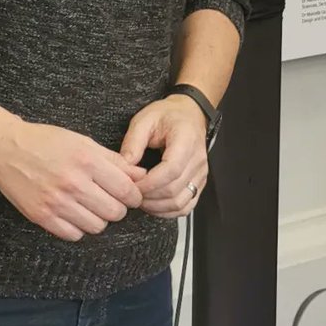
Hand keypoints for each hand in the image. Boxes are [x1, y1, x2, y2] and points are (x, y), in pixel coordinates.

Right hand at [0, 117, 146, 242]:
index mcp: (87, 160)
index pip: (126, 190)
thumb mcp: (84, 142)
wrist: (6, 149)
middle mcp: (73, 183)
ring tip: (90, 205)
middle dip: (117, 207)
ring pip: (97, 226)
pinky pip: (74, 235)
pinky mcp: (42, 217)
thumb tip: (141, 175)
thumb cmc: (48, 142)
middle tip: (109, 199)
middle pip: (115, 212)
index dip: (134, 195)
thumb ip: (114, 160)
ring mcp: (56, 203)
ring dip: (98, 218)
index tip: (130, 194)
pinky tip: (74, 212)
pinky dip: (78, 227)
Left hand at [120, 96, 208, 218]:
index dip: (149, 183)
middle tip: (130, 194)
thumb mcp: (144, 119)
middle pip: (174, 190)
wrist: (188, 114)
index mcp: (186, 140)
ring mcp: (201, 173)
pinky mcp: (198, 183)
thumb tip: (125, 166)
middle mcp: (198, 159)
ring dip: (157, 207)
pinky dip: (168, 211)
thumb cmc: (167, 115)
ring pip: (181, 202)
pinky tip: (153, 205)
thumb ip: (133, 142)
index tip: (131, 185)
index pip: (171, 170)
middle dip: (149, 197)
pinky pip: (186, 206)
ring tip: (139, 200)